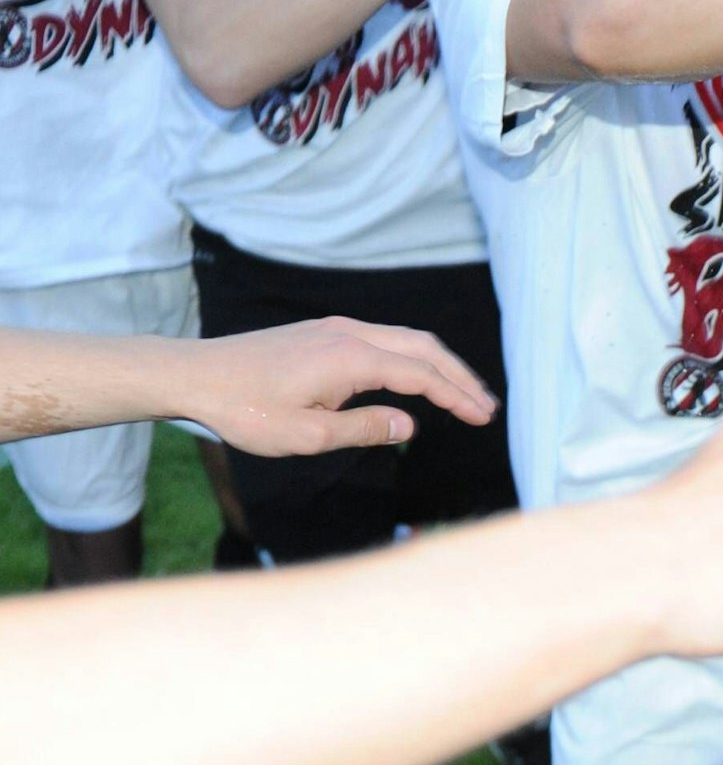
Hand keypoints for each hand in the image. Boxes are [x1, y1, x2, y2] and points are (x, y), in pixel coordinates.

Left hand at [182, 318, 499, 455]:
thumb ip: (363, 429)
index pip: (422, 376)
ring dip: (439, 365)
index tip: (482, 417)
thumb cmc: (244, 410)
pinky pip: (384, 338)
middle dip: (460, 377)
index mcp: (352, 359)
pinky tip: (415, 376)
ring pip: (406, 338)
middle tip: (485, 405)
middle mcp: (352, 334)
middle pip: (424, 348)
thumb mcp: (305, 435)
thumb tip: (409, 425)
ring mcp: (337, 328)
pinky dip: (413, 357)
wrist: (195, 374)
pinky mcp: (324, 331)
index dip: (457, 396)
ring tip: (461, 391)